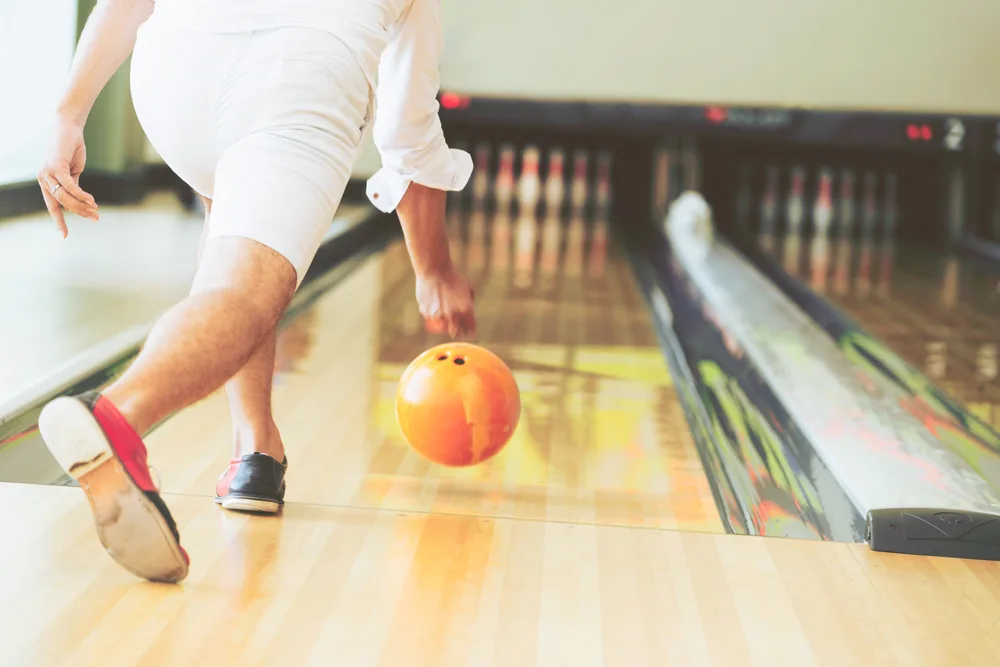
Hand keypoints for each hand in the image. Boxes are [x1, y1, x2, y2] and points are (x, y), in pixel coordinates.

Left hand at [37, 115, 97, 236]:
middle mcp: (43, 179)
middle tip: (95, 218)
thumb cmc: (71, 148)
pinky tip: (91, 200)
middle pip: (62, 203)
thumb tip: (79, 200)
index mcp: (46, 182)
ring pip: (65, 197)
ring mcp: (47, 173)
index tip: (64, 235)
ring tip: (95, 210)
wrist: (69, 128)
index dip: (59, 221)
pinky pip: (69, 186)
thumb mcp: (73, 171)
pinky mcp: (55, 166)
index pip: (52, 206)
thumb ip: (73, 185)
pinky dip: (81, 194)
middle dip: (79, 213)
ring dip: (81, 205)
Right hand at [415, 266, 476, 338]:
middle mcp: (453, 315)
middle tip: (458, 330)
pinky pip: (431, 321)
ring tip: (446, 322)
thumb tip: (469, 313)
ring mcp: (439, 316)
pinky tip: (435, 310)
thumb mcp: (468, 288)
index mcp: (466, 309)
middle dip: (458, 332)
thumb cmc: (453, 276)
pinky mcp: (427, 313)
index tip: (469, 332)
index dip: (470, 331)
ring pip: (443, 330)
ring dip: (445, 328)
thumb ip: (470, 302)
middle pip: (457, 333)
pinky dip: (434, 318)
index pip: (470, 329)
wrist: (434, 269)